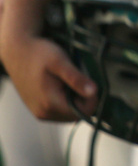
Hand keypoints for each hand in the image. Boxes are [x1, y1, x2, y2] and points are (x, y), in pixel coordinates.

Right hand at [0, 0, 96, 120]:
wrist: (17, 51)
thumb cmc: (39, 53)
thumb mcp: (60, 62)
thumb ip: (76, 78)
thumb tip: (93, 92)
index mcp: (50, 104)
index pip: (84, 111)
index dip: (93, 97)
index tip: (90, 80)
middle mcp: (44, 114)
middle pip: (78, 115)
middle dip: (84, 98)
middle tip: (79, 79)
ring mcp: (40, 113)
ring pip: (70, 114)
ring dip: (76, 100)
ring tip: (69, 81)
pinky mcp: (38, 109)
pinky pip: (60, 111)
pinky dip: (67, 100)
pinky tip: (62, 85)